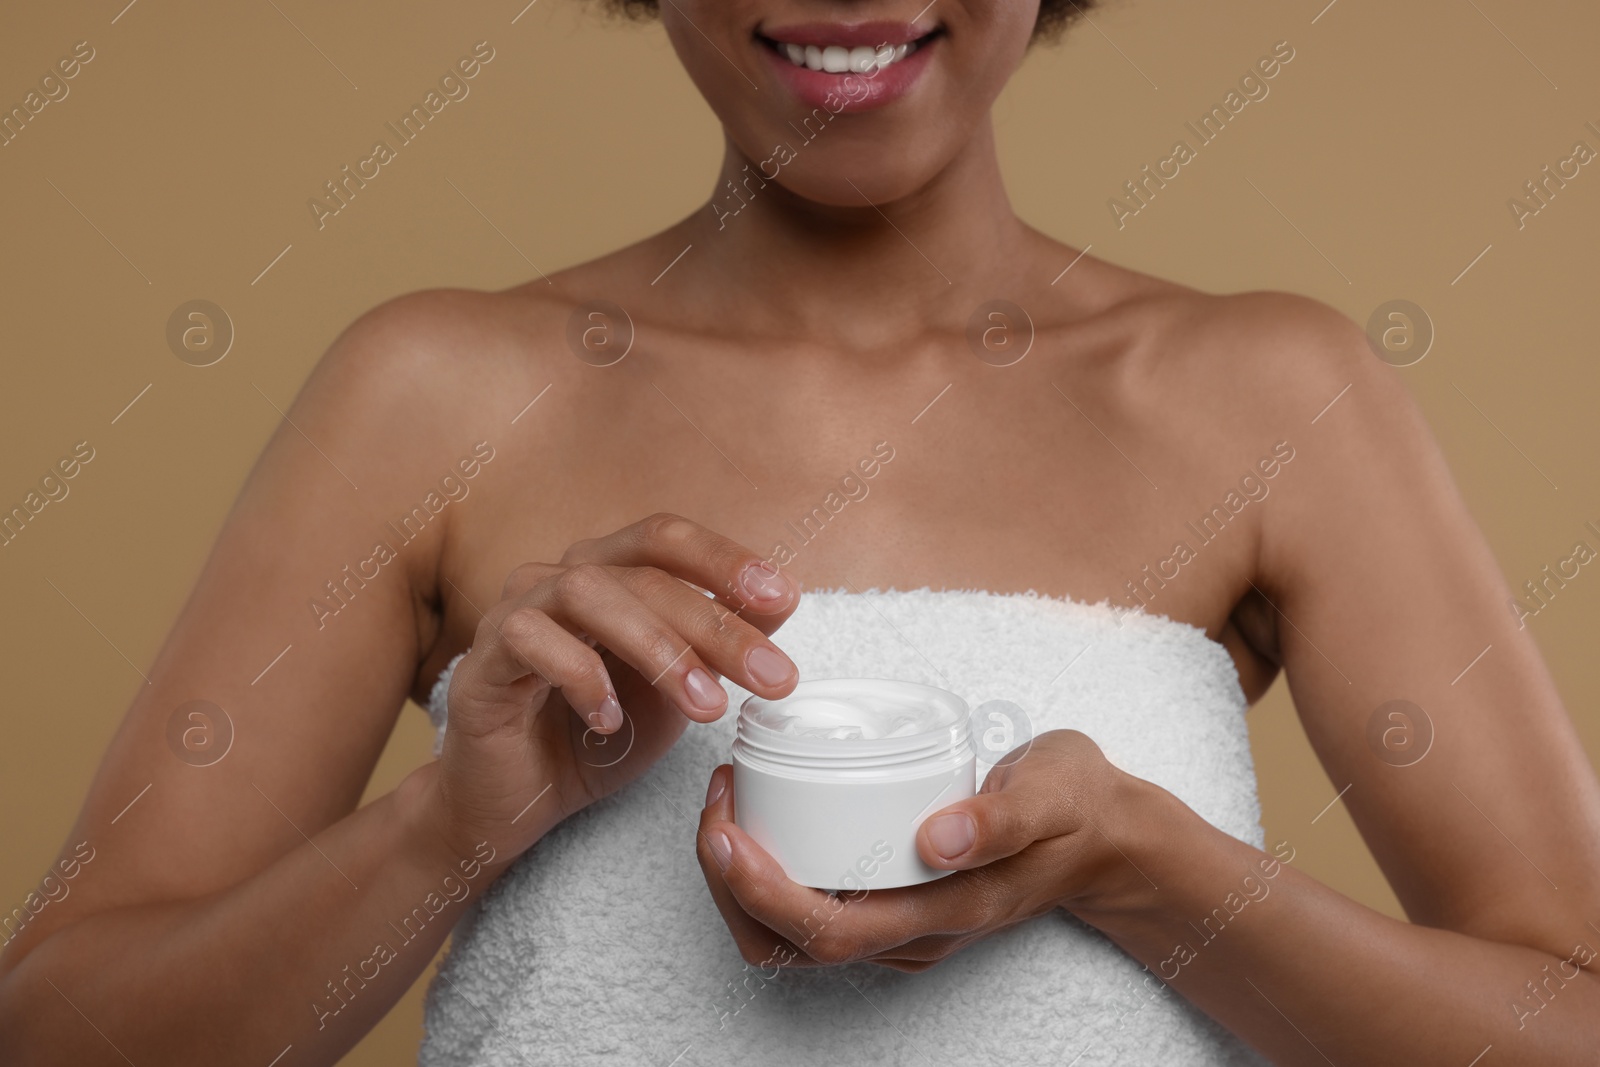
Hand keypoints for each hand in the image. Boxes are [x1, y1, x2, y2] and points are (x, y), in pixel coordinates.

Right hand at [427, 513, 801, 862]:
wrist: (516, 803)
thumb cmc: (596, 737)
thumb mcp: (677, 690)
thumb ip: (718, 644)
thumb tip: (779, 601)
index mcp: (606, 572)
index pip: (664, 538)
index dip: (724, 558)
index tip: (783, 596)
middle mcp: (557, 578)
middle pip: (643, 573)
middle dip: (715, 624)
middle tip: (769, 676)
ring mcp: (513, 613)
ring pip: (588, 593)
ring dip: (659, 648)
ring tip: (706, 706)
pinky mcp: (480, 661)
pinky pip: (529, 640)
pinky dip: (581, 676)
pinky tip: (611, 721)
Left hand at [695, 729, 1163, 971]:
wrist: (1107, 835)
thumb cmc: (1076, 808)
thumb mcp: (1054, 792)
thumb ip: (1002, 817)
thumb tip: (938, 838)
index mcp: (947, 911)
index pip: (829, 932)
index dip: (761, 891)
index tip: (726, 827)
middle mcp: (914, 934)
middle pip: (788, 946)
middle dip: (729, 882)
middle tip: (718, 801)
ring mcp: (901, 927)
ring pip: (788, 937)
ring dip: (739, 880)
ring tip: (729, 802)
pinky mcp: (893, 907)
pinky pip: (808, 910)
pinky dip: (766, 872)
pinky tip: (763, 814)